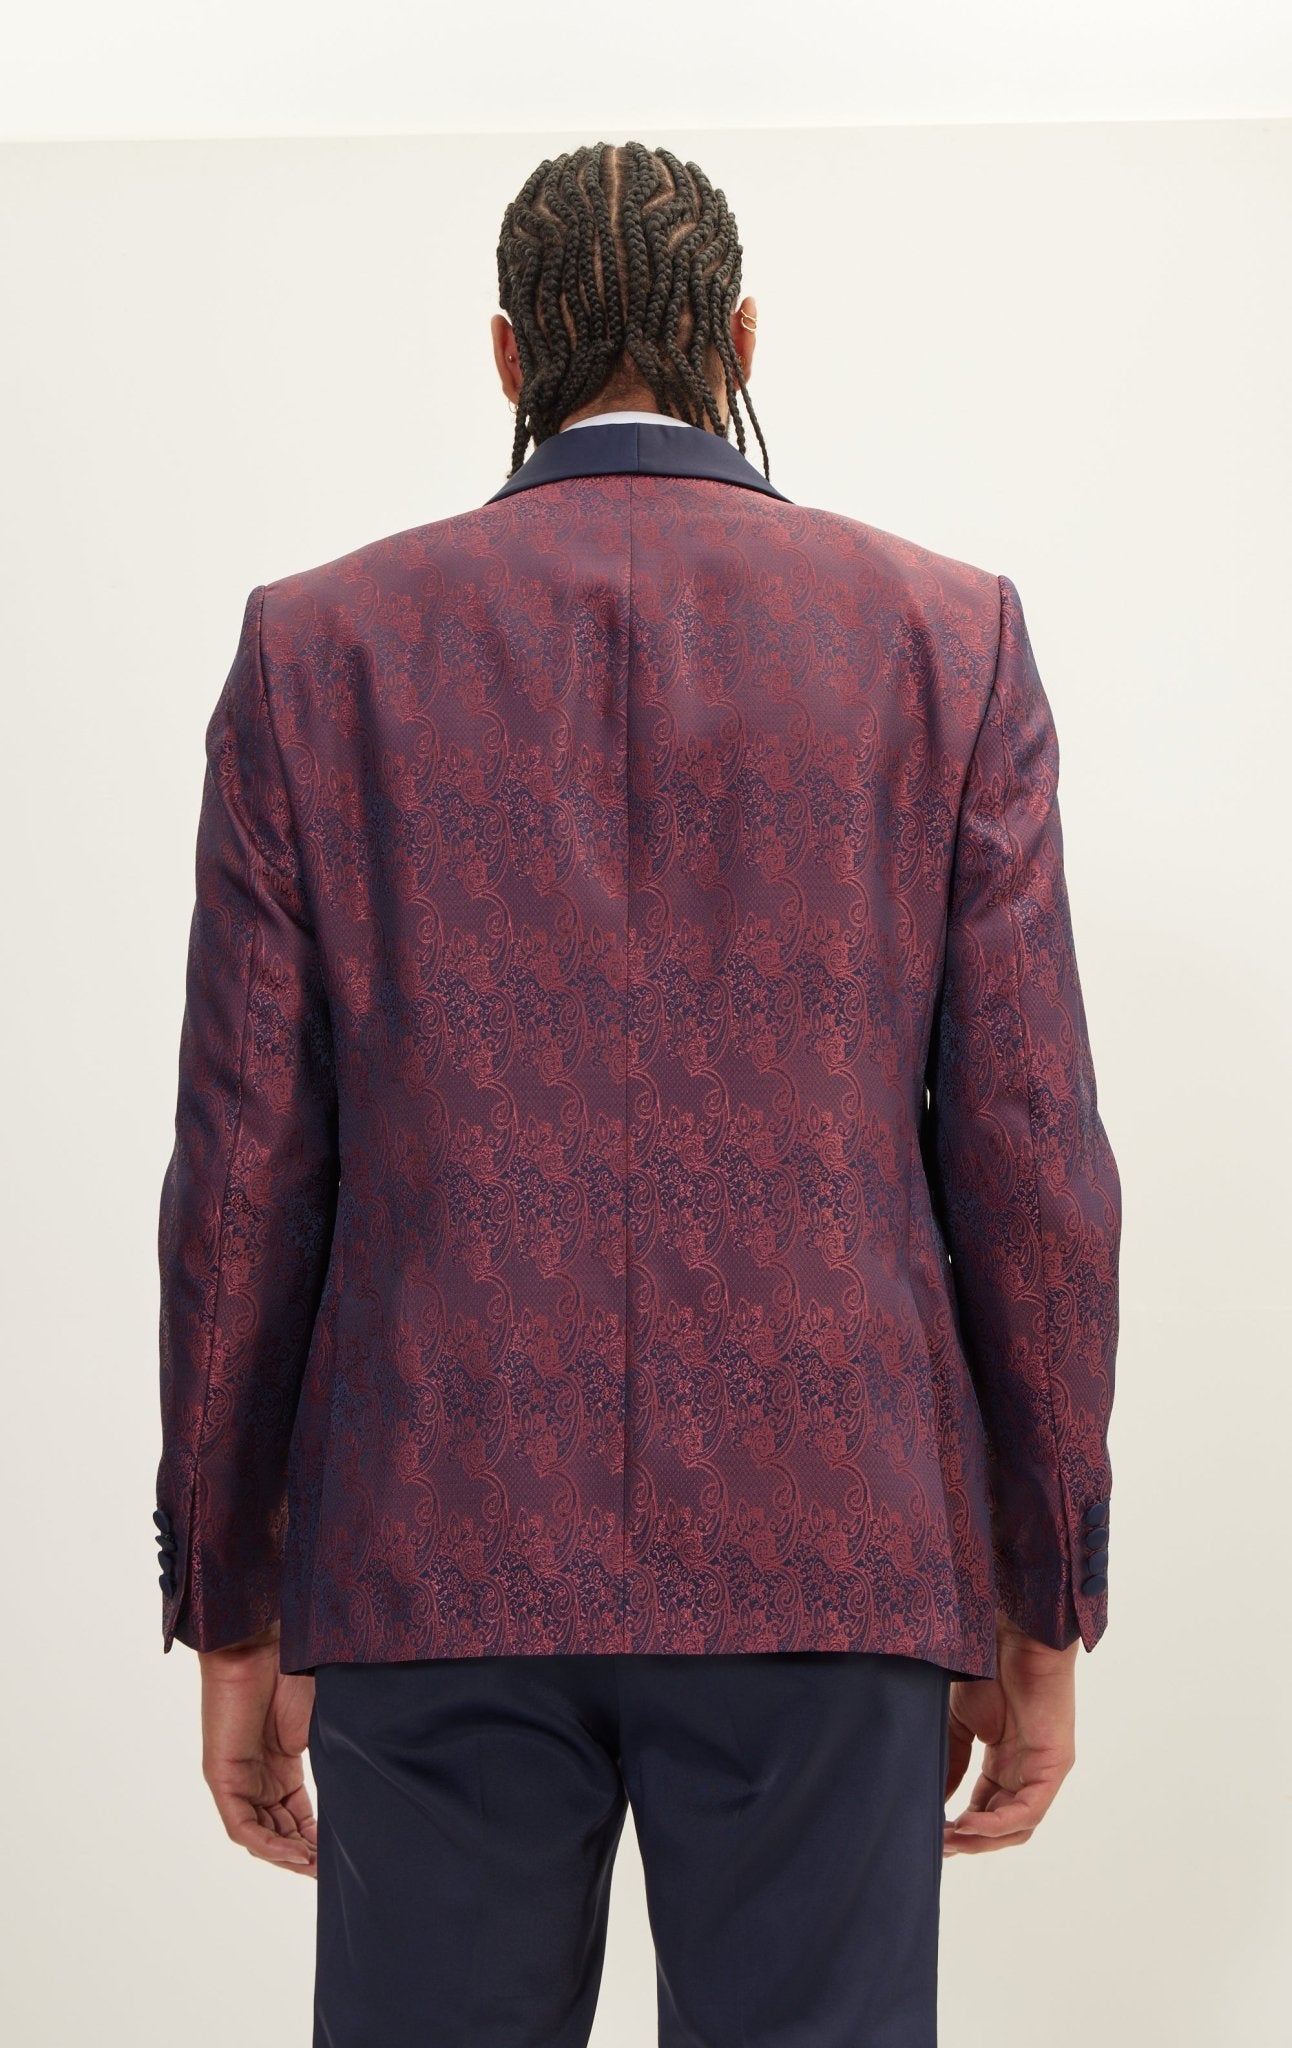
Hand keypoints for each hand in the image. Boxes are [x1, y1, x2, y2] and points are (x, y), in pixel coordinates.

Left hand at [199, 1622, 317, 1877]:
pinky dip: (267, 1844)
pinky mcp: (221, 1776)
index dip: (317, 1841)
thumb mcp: (321, 1725)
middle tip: (331, 1872)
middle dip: (304, 1856)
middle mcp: (256, 1777)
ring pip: (260, 1836)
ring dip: (286, 1856)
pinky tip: (292, 1854)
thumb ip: (333, 1758)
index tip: (341, 1858)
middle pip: (278, 1832)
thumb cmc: (294, 1670)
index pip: (296, 1818)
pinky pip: (242, 1826)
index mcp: (279, 1765)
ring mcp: (237, 1779)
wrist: (263, 1640)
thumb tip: (369, 1780)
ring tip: (316, 1868)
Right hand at [942, 1610, 1078, 1855]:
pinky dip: (998, 1823)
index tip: (928, 1835)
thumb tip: (932, 1802)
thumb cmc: (987, 1666)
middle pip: (1001, 1826)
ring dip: (982, 1840)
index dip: (959, 1829)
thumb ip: (951, 1762)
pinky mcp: (1054, 1764)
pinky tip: (968, 1825)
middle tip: (936, 1846)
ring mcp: (1042, 1769)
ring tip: (949, 1840)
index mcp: (1005, 1761)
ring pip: (1017, 1827)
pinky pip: (1028, 1810)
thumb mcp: (959, 1722)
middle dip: (968, 1841)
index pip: (984, 1809)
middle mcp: (1026, 1770)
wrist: (1012, 1631)